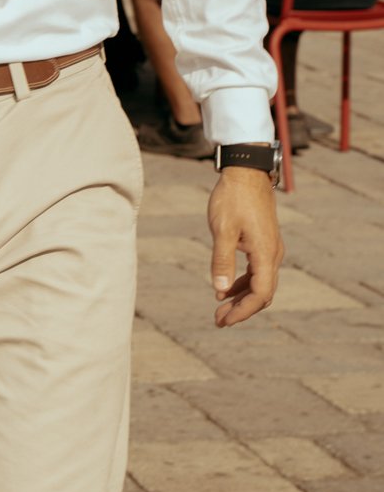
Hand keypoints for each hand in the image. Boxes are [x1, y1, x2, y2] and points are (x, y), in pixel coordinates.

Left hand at [208, 169, 284, 326]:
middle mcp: (273, 254)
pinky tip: (225, 287)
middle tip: (218, 320)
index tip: (224, 320)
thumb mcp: (222, 229)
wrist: (246, 171)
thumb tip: (221, 289)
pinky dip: (243, 282)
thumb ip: (222, 260)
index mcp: (266, 253)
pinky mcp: (264, 242)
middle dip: (242, 309)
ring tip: (220, 307)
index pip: (260, 294)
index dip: (243, 311)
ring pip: (261, 283)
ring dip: (242, 297)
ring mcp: (271, 248)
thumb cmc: (233, 198)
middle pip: (263, 293)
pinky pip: (258, 270)